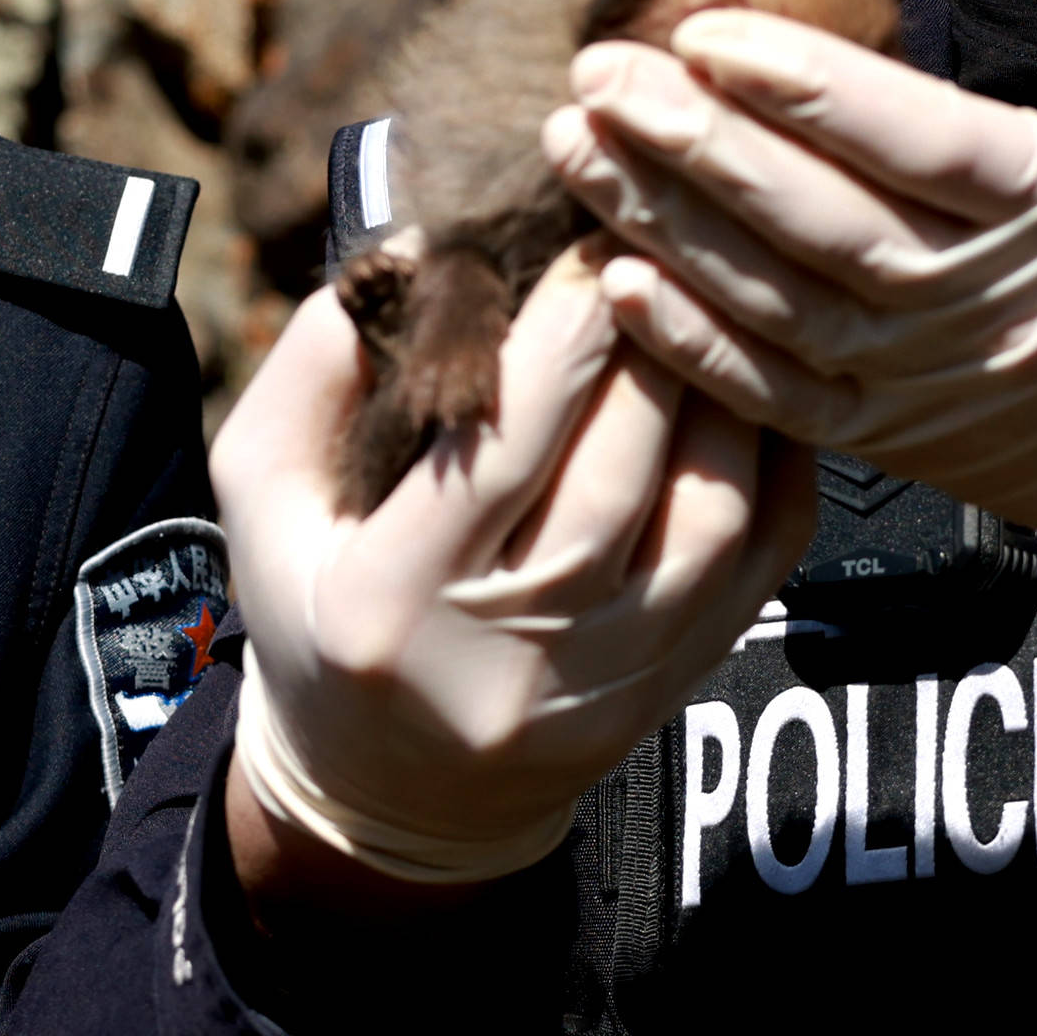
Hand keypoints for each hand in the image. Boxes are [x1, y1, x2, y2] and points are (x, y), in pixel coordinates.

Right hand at [210, 246, 816, 890]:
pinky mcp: (675, 683)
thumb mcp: (262, 497)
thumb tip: (413, 254)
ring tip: (706, 311)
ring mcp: (607, 680)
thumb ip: (310, 371)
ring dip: (721, 398)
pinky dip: (774, 462)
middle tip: (666, 249)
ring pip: (708, 518)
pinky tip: (750, 389)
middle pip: (615, 480)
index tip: (587, 242)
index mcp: (392, 602)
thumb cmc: (321, 610)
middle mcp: (508, 654)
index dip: (559, 337)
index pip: (499, 454)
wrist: (398, 793)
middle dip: (648, 349)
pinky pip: (761, 558)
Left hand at [554, 0, 1036, 632]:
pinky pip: (775, 397)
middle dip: (694, 142)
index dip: (808, 87)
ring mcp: (930, 379)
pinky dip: (691, 345)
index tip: (711, 27)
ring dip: (665, 222)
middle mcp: (984, 301)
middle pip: (817, 219)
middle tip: (596, 69)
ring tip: (575, 145)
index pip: (919, 142)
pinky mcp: (897, 438)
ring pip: (774, 301)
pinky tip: (614, 278)